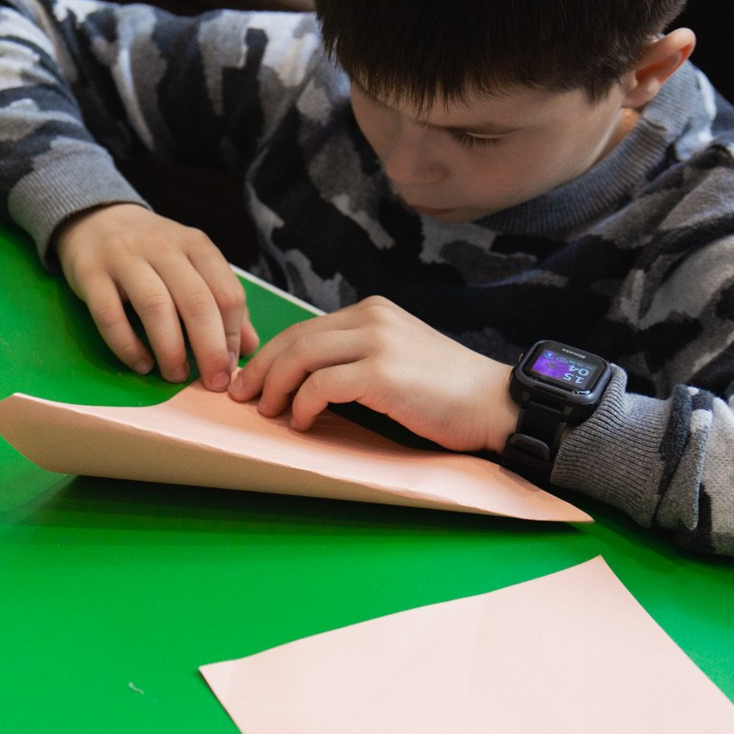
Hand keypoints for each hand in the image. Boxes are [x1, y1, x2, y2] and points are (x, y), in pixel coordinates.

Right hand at [55, 203, 258, 389]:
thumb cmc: (152, 251)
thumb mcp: (191, 264)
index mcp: (195, 244)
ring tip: (175, 376)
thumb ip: (221, 301)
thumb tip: (251, 347)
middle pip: (196, 301)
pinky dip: (127, 346)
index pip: (227, 292)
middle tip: (212, 382)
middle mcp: (163, 247)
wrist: (95, 219)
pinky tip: (141, 364)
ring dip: (170, 349)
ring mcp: (124, 258)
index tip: (229, 366)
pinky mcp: (90, 274)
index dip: (233, 335)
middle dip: (209, 349)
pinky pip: (110, 316)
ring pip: (155, 306)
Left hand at [228, 296, 519, 453]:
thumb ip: (356, 357)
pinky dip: (302, 405)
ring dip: (274, 388)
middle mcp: (371, 318)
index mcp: (372, 311)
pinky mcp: (381, 373)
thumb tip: (305, 379)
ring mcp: (376, 342)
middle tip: (240, 396)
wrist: (494, 402)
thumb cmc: (446, 392)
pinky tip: (302, 422)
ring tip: (267, 412)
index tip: (248, 380)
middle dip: (260, 370)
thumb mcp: (397, 357)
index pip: (304, 329)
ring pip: (300, 358)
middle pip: (294, 339)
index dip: (269, 355)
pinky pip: (321, 385)